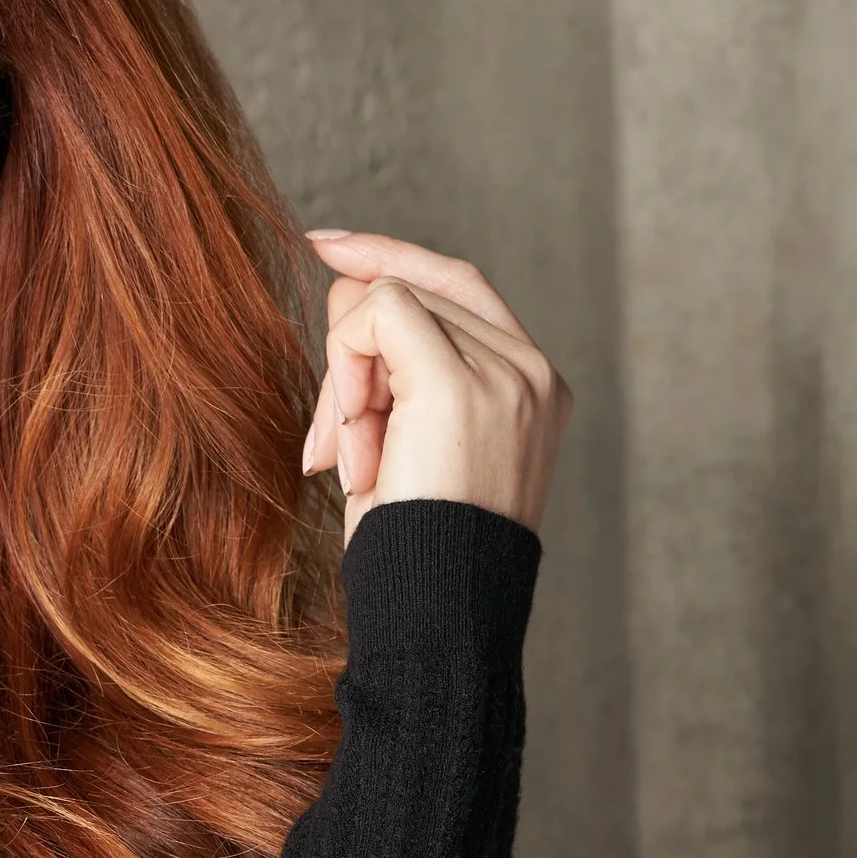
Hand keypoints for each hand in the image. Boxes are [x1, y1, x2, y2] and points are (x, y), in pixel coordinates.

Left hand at [299, 230, 572, 541]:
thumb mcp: (412, 445)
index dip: (389, 254)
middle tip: (337, 448)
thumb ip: (402, 371)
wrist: (437, 613)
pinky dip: (343, 371)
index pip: (455, 283)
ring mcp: (507, 371)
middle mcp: (531, 369)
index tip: (324, 244)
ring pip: (383, 300)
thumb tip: (352, 284)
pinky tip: (354, 445)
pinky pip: (376, 315)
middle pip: (406, 290)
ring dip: (343, 382)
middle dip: (347, 358)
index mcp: (531, 382)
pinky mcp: (461, 382)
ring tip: (358, 460)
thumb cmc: (414, 546)